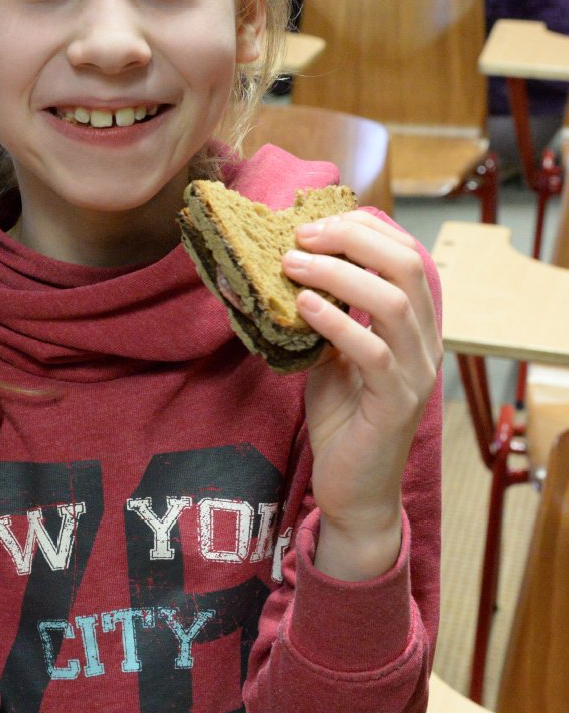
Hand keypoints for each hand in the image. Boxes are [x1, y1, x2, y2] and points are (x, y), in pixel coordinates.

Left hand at [281, 211, 441, 579]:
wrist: (354, 491)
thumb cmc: (343, 420)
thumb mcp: (330, 355)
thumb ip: (326, 314)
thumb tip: (287, 268)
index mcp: (414, 325)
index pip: (406, 255)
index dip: (365, 229)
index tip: (317, 222)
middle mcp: (424, 343)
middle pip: (406, 266)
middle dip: (352, 239)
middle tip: (301, 236)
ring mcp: (415, 374)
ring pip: (393, 302)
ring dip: (338, 274)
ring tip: (292, 264)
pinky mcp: (395, 404)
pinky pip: (373, 353)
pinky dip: (336, 322)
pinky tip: (304, 306)